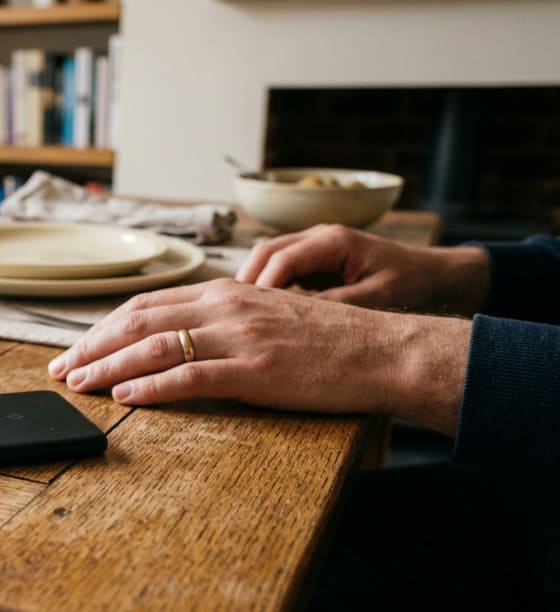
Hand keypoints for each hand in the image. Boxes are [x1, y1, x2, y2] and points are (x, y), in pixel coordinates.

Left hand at [48, 279, 471, 433]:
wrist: (384, 349)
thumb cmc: (328, 341)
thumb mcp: (268, 316)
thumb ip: (224, 321)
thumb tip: (179, 340)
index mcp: (225, 292)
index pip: (146, 304)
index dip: (103, 327)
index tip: (76, 347)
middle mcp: (226, 306)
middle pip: (138, 320)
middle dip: (91, 346)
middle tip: (59, 368)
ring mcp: (239, 337)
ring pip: (154, 347)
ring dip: (107, 368)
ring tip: (77, 384)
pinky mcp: (255, 371)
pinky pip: (189, 377)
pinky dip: (150, 388)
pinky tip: (123, 400)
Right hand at [236, 224, 489, 315]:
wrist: (438, 276)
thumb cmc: (413, 284)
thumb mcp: (378, 298)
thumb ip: (337, 305)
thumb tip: (296, 319)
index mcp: (334, 241)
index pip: (281, 258)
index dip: (259, 286)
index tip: (245, 315)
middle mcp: (319, 237)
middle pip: (265, 252)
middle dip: (244, 282)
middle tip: (228, 315)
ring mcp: (315, 247)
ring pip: (267, 259)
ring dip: (250, 284)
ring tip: (237, 315)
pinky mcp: (315, 262)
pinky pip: (279, 270)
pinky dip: (265, 288)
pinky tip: (259, 313)